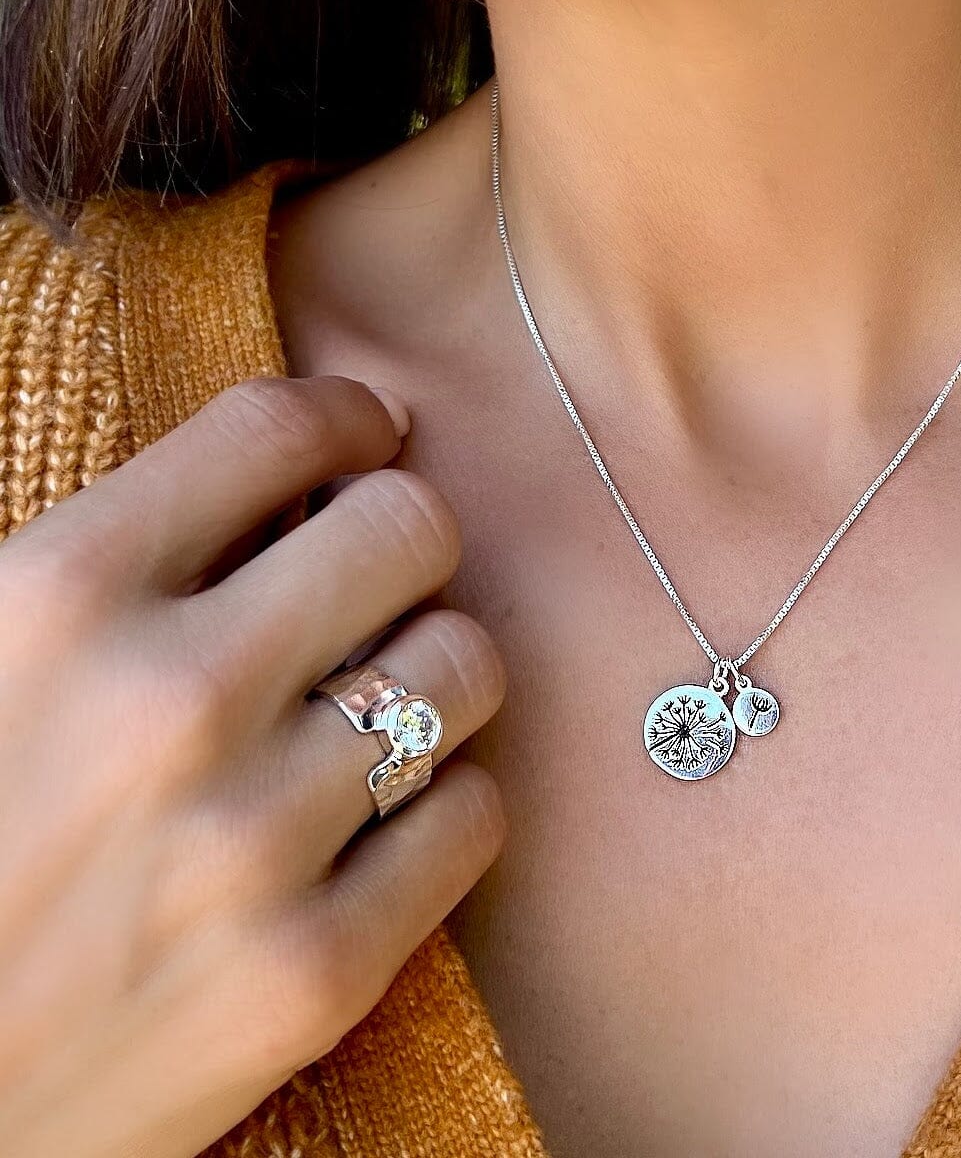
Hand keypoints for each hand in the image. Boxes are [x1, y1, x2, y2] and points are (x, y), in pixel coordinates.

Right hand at [0, 376, 506, 1156]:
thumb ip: (110, 557)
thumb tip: (279, 475)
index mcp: (55, 598)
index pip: (277, 430)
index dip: (346, 418)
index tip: (367, 437)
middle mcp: (167, 705)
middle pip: (410, 529)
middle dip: (403, 536)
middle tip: (378, 573)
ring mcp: (249, 846)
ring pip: (466, 665)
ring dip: (438, 664)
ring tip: (383, 695)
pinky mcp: (312, 973)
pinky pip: (473, 818)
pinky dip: (445, 802)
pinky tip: (386, 814)